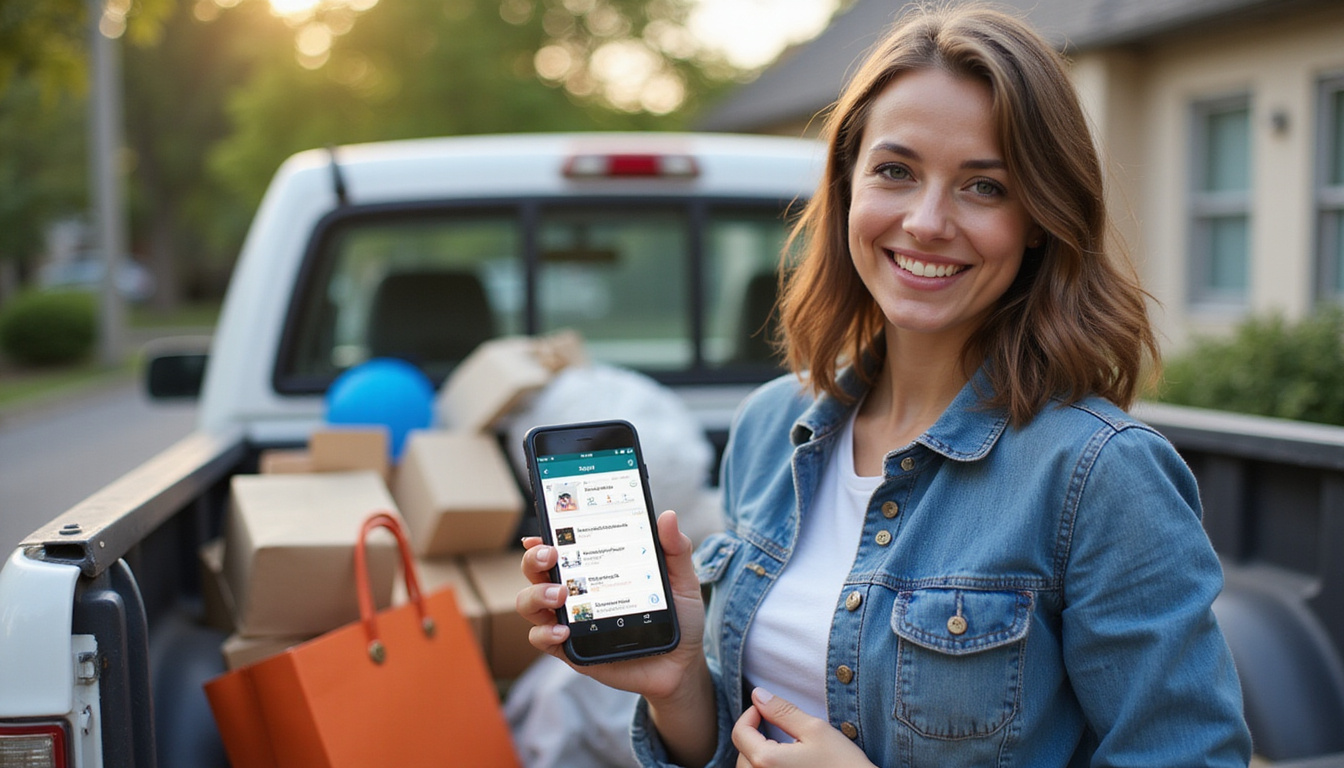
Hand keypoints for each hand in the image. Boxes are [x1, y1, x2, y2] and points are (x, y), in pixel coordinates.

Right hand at [515, 509, 708, 702]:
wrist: (683, 664)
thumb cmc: (678, 617)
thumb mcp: (681, 580)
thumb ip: (674, 549)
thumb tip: (667, 516)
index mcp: (597, 568)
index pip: (562, 547)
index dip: (544, 536)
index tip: (541, 532)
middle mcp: (577, 591)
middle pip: (537, 570)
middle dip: (534, 559)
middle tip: (552, 555)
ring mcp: (571, 620)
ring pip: (530, 602)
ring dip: (536, 594)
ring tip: (559, 594)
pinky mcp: (571, 649)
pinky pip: (542, 639)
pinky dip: (545, 632)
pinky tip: (563, 630)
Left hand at [732, 688, 875, 767]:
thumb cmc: (844, 764)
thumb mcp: (815, 729)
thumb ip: (782, 711)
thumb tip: (757, 694)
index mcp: (766, 761)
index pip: (740, 733)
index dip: (749, 714)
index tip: (764, 709)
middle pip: (742, 753)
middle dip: (754, 735)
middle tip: (776, 726)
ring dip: (758, 754)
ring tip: (781, 746)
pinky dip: (767, 767)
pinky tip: (787, 764)